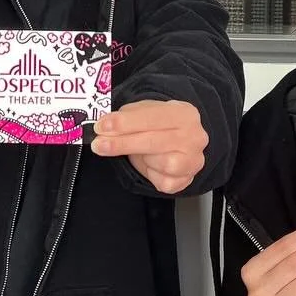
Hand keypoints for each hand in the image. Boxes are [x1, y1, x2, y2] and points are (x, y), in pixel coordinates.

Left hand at [91, 99, 207, 193]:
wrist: (177, 141)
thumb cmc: (157, 125)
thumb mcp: (142, 113)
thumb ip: (126, 119)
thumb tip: (104, 129)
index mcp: (184, 113)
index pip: (153, 117)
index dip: (126, 122)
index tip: (102, 127)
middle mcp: (195, 136)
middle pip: (155, 141)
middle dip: (123, 143)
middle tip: (100, 145)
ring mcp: (194, 159)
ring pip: (163, 163)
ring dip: (143, 158)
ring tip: (139, 152)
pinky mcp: (187, 180)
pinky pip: (164, 182)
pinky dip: (151, 174)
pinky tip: (150, 164)